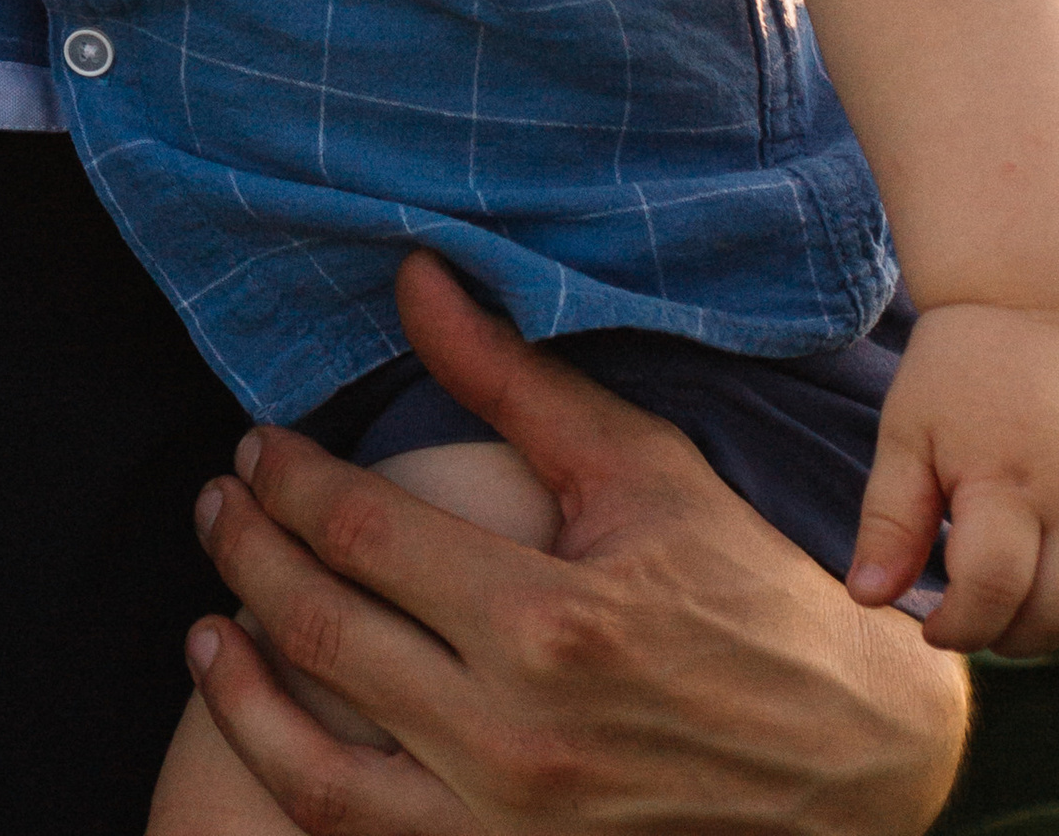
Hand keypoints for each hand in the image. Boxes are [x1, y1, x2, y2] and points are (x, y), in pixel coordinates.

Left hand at [186, 251, 969, 834]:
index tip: (258, 446)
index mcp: (550, 620)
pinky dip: (289, 780)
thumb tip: (413, 277)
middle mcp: (515, 735)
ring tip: (207, 620)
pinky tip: (264, 721)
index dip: (288, 482)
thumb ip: (511, 378)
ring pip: (311, 765)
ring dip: (239, 685)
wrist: (851, 763)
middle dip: (247, 554)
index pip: (361, 534)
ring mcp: (506, 825)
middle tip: (219, 501)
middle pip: (321, 634)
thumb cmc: (747, 594)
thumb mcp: (639, 468)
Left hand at [848, 298, 1058, 654]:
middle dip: (1005, 636)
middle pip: (1054, 612)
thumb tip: (867, 598)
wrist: (1036, 300)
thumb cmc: (959, 370)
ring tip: (1018, 612)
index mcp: (1006, 477)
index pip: (992, 590)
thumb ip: (889, 520)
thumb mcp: (906, 433)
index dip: (959, 626)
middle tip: (974, 618)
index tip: (934, 622)